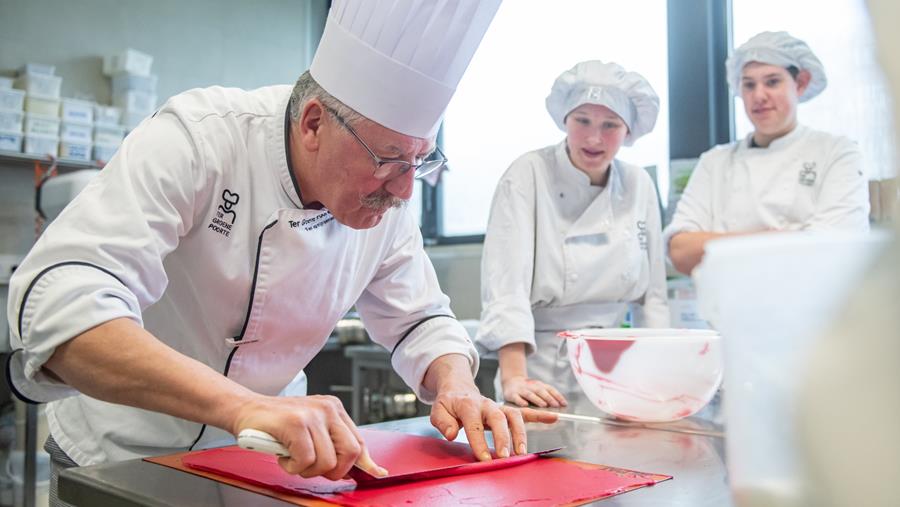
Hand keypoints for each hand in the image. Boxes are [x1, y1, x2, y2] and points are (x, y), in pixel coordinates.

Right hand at [231, 394, 386, 480]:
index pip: (359, 440)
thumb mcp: (312, 428)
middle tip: (313, 468)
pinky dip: (293, 466)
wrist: (246, 409)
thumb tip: (360, 468)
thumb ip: (334, 444)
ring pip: (327, 461)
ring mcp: (312, 414)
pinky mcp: (296, 423)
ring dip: (306, 470)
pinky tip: (284, 456)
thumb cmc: (277, 424)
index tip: (377, 472)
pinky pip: (306, 460)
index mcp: (334, 409)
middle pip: (350, 452)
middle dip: (333, 470)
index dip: (366, 462)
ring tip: (293, 458)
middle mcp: (327, 409)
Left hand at [429, 385, 558, 460]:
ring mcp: (499, 407)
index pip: (474, 423)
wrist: (459, 389)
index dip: (479, 441)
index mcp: (468, 405)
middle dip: (503, 437)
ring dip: (520, 433)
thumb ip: (442, 421)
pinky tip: (553, 418)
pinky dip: (539, 415)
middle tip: (505, 456)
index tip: (484, 458)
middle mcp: (487, 404)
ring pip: (514, 416)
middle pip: (498, 417)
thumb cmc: (449, 404)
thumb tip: (451, 433)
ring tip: (522, 452)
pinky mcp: (507, 410)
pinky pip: (525, 411)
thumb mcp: (438, 409)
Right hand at [502, 375, 567, 407]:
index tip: (564, 404)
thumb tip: (561, 406)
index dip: (557, 396)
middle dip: (549, 398)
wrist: (511, 382)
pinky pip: (516, 398)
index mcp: (539, 385)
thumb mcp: (539, 390)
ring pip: (529, 394)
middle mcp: (531, 386)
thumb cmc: (529, 390)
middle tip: (556, 405)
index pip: (550, 389)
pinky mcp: (512, 394)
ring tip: (544, 405)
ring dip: (537, 399)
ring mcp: (521, 390)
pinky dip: (521, 401)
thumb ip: (548, 397)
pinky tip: (525, 405)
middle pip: (541, 391)